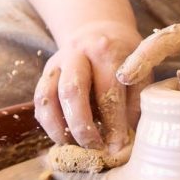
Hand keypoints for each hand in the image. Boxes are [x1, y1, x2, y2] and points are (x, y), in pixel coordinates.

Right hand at [33, 21, 145, 153]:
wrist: (98, 32)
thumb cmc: (124, 57)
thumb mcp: (139, 68)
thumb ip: (136, 99)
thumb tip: (128, 137)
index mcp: (107, 50)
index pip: (108, 90)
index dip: (113, 122)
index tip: (119, 146)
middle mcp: (78, 53)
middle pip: (72, 91)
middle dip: (82, 126)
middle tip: (95, 148)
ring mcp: (58, 62)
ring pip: (49, 96)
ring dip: (59, 127)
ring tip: (75, 147)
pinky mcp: (46, 72)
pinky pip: (40, 100)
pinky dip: (49, 122)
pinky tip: (63, 137)